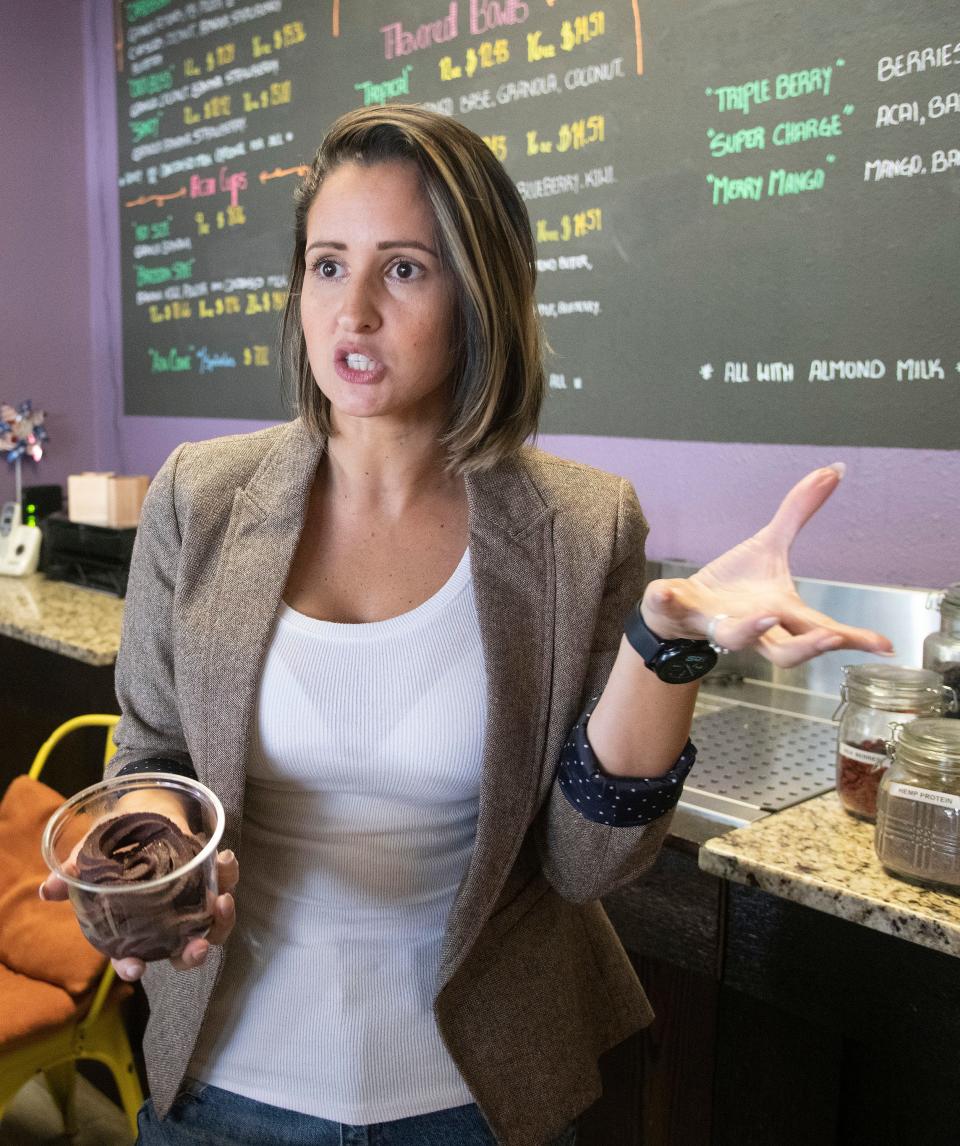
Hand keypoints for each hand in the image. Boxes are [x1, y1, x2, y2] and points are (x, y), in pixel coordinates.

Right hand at [40, 843, 238, 982]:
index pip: (132, 958)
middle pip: (182, 952)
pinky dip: (228, 876)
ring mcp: (191, 903)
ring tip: (222, 900)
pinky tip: (224, 859)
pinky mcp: (210, 880)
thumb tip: (50, 888)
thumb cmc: (117, 844)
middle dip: (192, 955)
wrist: (146, 811)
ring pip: (213, 927)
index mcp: (134, 928)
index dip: (131, 966)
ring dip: (222, 920)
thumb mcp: (92, 856)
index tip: (135, 968)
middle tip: (198, 945)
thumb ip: (73, 874)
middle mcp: (166, 923)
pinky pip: (225, 885)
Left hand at [639, 463, 893, 667]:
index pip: (821, 630)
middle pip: (786, 652)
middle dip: (809, 646)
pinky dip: (669, 598)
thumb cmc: (734, 584)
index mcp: (779, 611)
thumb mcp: (768, 544)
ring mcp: (715, 622)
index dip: (853, 639)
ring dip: (751, 629)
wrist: (681, 606)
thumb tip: (834, 471)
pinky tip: (667, 587)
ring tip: (765, 613)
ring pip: (735, 638)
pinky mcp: (679, 610)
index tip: (883, 645)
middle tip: (833, 637)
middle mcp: (752, 626)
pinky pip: (672, 607)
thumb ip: (799, 511)